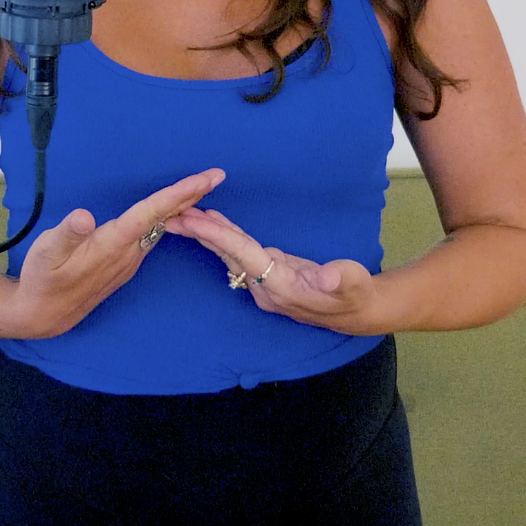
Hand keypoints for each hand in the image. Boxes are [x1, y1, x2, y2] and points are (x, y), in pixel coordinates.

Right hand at [9, 169, 223, 338]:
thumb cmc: (42, 279)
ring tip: (200, 188)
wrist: (43, 315)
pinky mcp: (124, 264)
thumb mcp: (45, 253)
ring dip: (182, 208)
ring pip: (161, 229)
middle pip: (165, 220)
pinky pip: (152, 237)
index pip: (150, 214)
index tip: (203, 180)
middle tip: (217, 176)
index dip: (177, 195)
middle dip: (191, 196)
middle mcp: (127, 253)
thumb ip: (66, 234)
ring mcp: (128, 261)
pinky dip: (168, 220)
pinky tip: (173, 213)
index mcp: (111, 245)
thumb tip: (85, 216)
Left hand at [166, 207, 384, 334]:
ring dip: (205, 234)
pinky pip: (237, 252)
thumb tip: (328, 276)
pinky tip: (209, 221)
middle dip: (198, 235)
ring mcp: (263, 281)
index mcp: (280, 286)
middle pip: (226, 255)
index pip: (243, 256)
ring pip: (228, 254)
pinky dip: (222, 236)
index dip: (219, 237)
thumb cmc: (356, 295)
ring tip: (180, 214)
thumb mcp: (354, 285)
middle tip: (169, 214)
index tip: (194, 220)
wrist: (356, 311)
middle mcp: (264, 286)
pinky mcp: (267, 272)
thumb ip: (341, 279)